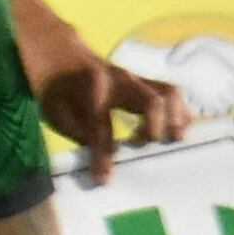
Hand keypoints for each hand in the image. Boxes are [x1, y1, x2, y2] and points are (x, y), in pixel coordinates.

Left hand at [25, 34, 183, 186]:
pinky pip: (171, 93)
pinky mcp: (145, 82)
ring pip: (169, 93)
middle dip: (155, 127)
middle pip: (149, 101)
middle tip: (147, 145)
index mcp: (89, 91)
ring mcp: (135, 79)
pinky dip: (179, 111)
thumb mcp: (54, 114)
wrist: (58, 56)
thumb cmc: (56, 91)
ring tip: (172, 139)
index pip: (100, 128)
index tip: (104, 178)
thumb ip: (78, 135)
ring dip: (176, 118)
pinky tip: (175, 130)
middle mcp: (118, 81)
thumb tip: (100, 164)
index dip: (103, 155)